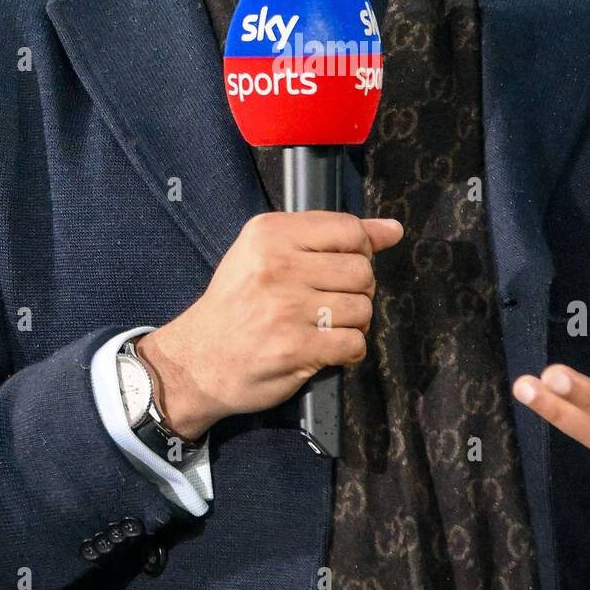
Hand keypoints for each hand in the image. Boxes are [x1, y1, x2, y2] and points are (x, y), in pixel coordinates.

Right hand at [136, 210, 403, 442]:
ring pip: (362, 308)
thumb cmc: (238, 303)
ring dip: (353, 323)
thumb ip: (331, 237)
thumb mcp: (270, 254)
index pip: (349, 229)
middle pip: (361, 270)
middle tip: (331, 301)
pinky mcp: (295, 348)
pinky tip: (325, 347)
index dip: (359, 250)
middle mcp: (276, 265)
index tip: (341, 266)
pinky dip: (348, 350)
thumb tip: (392, 230)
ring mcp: (285, 308)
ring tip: (325, 325)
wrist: (197, 360)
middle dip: (357, 290)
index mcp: (269, 233)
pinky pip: (354, 343)